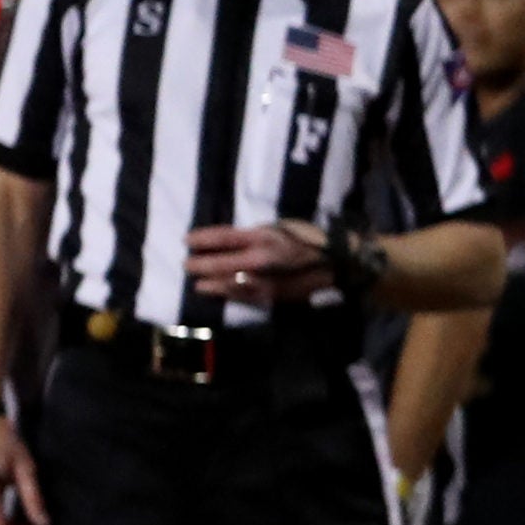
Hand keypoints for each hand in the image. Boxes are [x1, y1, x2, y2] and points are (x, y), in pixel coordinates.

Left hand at [184, 220, 334, 306]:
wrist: (338, 264)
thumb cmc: (307, 239)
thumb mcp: (279, 227)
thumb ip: (252, 236)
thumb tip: (228, 242)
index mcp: (263, 238)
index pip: (223, 238)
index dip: (202, 239)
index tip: (186, 240)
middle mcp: (260, 261)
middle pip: (220, 264)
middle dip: (200, 265)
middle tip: (187, 265)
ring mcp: (265, 282)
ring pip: (229, 284)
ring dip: (210, 284)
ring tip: (198, 284)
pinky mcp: (272, 298)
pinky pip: (244, 297)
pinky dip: (228, 294)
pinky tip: (218, 292)